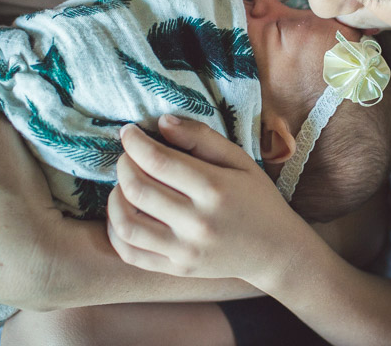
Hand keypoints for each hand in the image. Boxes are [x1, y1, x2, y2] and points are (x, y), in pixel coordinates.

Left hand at [107, 116, 309, 287]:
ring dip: (115, 198)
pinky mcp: (177, 268)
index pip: (159, 161)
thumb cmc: (257, 198)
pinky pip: (130, 253)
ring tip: (123, 184)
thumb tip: (162, 122)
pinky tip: (122, 212)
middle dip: (124, 165)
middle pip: (138, 190)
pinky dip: (116, 231)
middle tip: (128, 155)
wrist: (275, 250)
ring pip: (127, 224)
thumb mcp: (240, 160)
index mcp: (215, 189)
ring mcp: (185, 250)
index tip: (128, 132)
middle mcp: (197, 222)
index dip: (135, 143)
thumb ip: (202, 138)